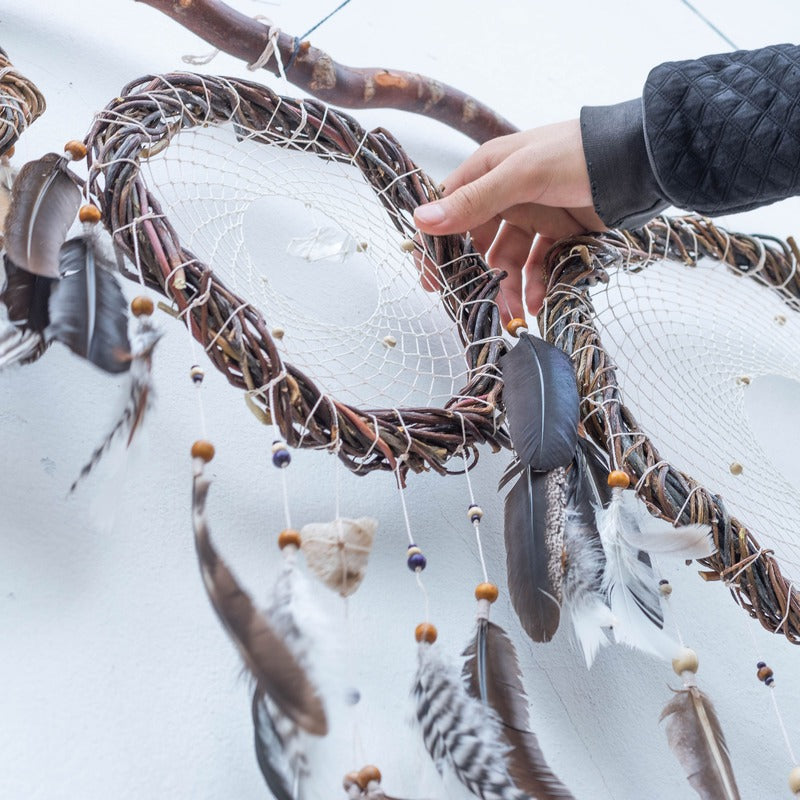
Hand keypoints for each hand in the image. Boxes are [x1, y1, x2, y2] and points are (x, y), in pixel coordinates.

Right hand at [413, 119, 604, 321]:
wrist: (639, 161)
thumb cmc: (576, 155)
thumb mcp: (521, 175)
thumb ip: (474, 201)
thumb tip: (420, 220)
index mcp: (489, 171)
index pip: (450, 210)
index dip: (438, 244)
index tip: (431, 277)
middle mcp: (506, 193)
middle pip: (480, 242)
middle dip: (479, 275)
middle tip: (476, 304)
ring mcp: (533, 214)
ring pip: (510, 259)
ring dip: (510, 286)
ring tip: (515, 313)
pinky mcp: (559, 232)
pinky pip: (540, 263)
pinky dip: (538, 283)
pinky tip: (539, 301)